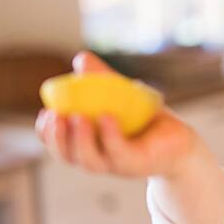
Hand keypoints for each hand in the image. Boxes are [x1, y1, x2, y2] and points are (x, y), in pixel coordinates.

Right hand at [35, 50, 202, 177]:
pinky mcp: (137, 163)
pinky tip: (106, 117)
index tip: (44, 115)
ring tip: (77, 117)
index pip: (60, 146)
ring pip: (90, 160)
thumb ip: (99, 79)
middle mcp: (99, 159)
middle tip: (55, 117)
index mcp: (88, 146)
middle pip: (70, 156)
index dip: (47, 135)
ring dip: (80, 140)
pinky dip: (110, 136)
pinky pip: (119, 152)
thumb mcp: (119, 95)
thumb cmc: (143, 119)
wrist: (178, 138)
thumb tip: (81, 58)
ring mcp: (117, 164)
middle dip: (57, 139)